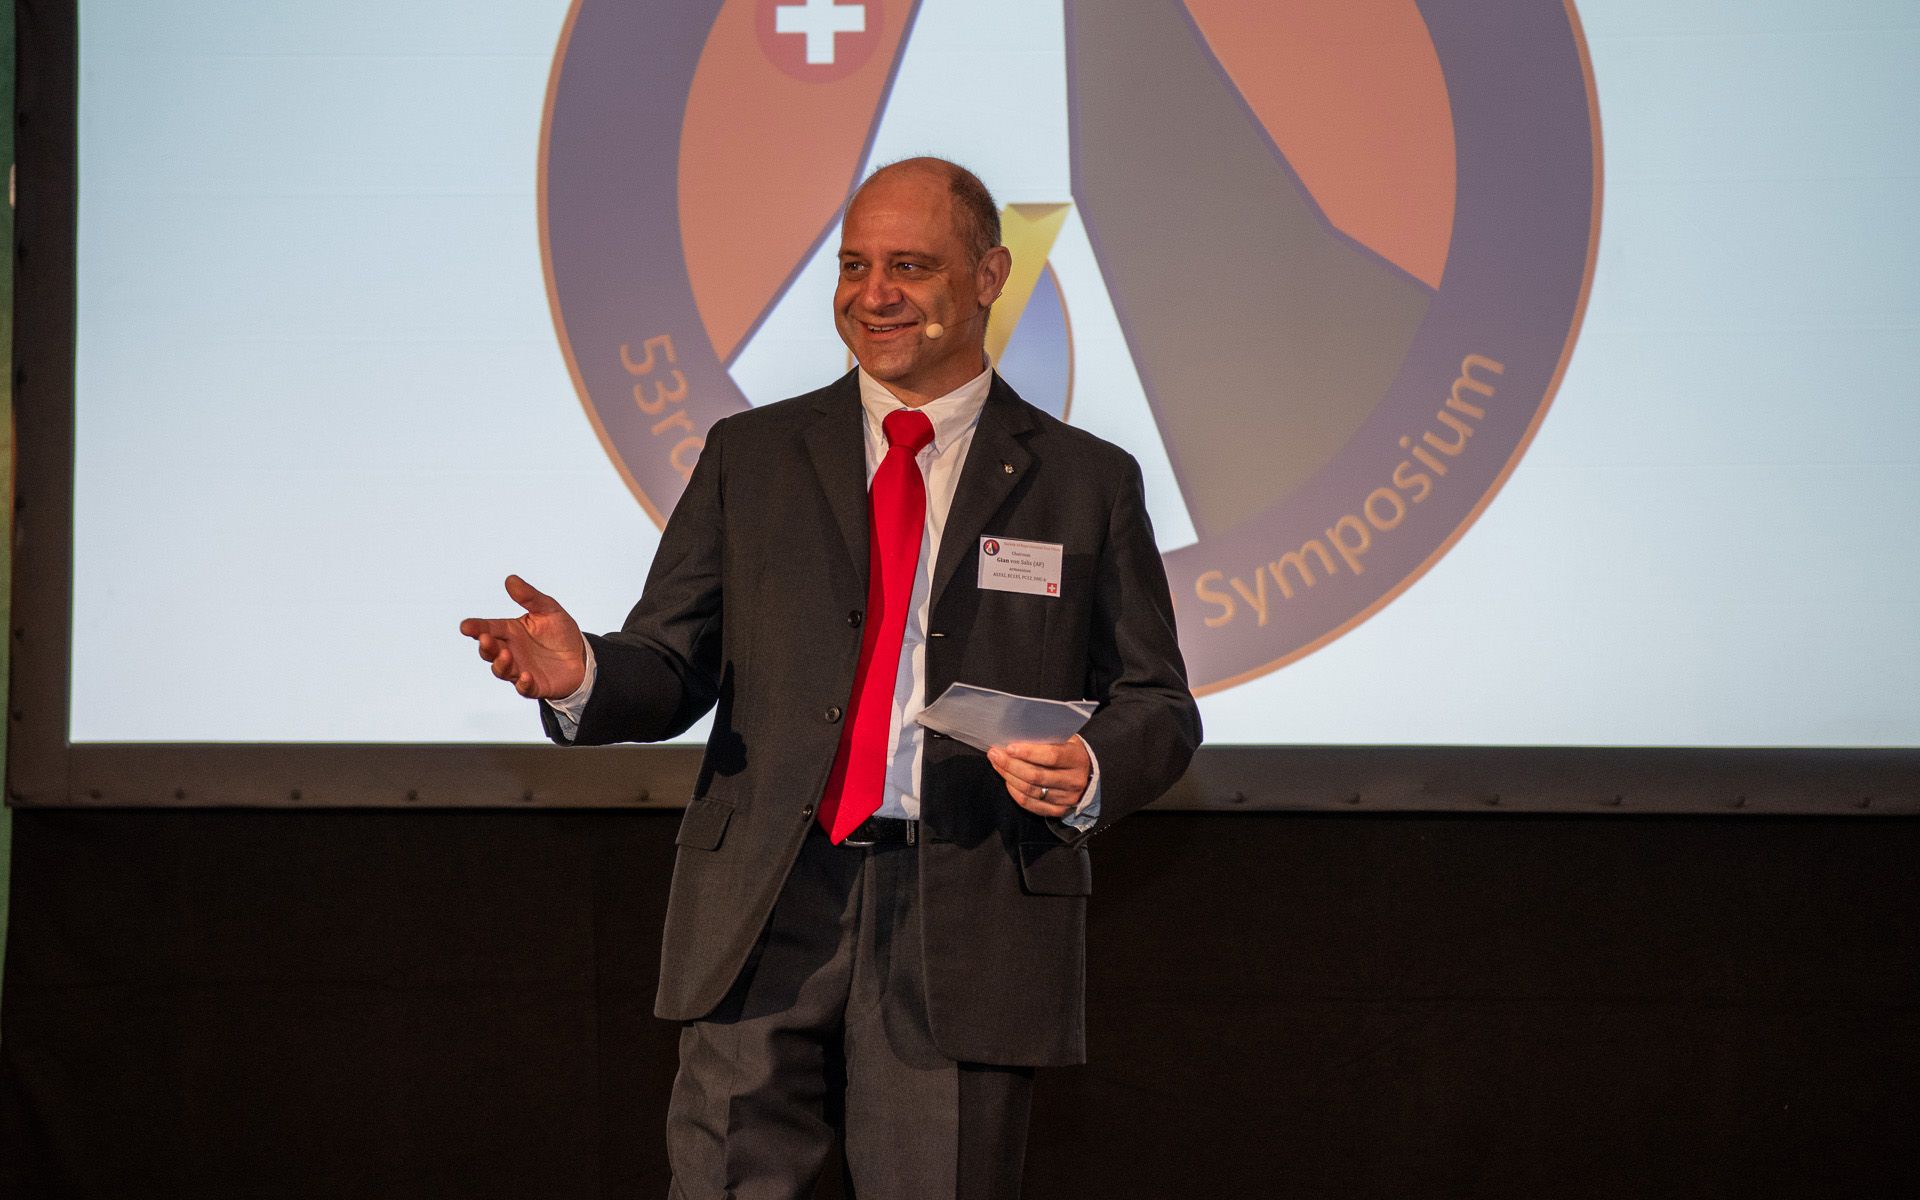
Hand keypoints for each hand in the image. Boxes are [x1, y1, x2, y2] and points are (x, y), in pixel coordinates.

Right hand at [458, 575, 587, 699]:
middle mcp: (510, 651)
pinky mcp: (534, 685)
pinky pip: (524, 688)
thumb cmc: (560, 632)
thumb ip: (530, 597)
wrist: (582, 657)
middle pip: (490, 651)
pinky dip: (523, 683)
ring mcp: (520, 669)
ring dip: (501, 664)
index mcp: (510, 632)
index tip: (465, 626)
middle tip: (485, 639)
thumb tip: (510, 579)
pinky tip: (525, 676)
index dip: (475, 627)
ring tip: (506, 655)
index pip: (488, 628)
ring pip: (502, 670)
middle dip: (486, 645)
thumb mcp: (548, 609)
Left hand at [988, 735, 1091, 819]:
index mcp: (1077, 759)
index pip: (1052, 756)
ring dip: (1009, 777)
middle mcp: (1074, 781)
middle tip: (994, 754)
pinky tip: (1007, 781)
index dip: (1029, 753)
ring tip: (997, 764)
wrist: (1090, 774)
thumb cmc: (1071, 751)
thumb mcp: (1066, 739)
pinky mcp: (1059, 810)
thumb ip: (1047, 739)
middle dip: (1011, 765)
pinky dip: (1015, 793)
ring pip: (1031, 791)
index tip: (1009, 747)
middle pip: (1036, 776)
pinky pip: (1031, 804)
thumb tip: (1016, 735)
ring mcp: (1067, 798)